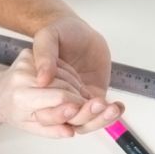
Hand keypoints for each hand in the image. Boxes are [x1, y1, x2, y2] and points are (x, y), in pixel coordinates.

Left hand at [0, 56, 92, 136]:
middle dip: (79, 97)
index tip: (87, 111)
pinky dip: (70, 77)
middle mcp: (23, 76)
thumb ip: (51, 130)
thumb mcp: (31, 127)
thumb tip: (71, 132)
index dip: (78, 104)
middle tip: (89, 107)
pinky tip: (71, 87)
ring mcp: (26, 62)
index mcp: (22, 97)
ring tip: (79, 100)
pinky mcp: (29, 54)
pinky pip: (60, 66)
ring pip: (65, 74)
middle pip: (65, 85)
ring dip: (77, 88)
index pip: (60, 98)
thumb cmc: (14, 112)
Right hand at [24, 16, 119, 136]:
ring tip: (111, 107)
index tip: (71, 107)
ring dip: (99, 118)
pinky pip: (99, 114)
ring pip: (84, 122)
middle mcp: (54, 100)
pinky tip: (117, 107)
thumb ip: (44, 56)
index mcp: (36, 91)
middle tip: (97, 103)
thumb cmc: (59, 32)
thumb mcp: (47, 36)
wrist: (77, 31)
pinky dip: (109, 114)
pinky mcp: (91, 98)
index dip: (57, 113)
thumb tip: (42, 79)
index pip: (45, 113)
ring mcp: (74, 101)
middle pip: (66, 121)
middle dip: (84, 115)